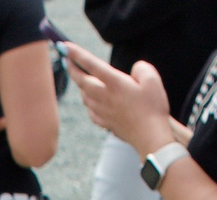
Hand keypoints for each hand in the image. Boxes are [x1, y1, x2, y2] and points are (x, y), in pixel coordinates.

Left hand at [64, 43, 178, 154]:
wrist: (149, 137)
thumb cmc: (152, 108)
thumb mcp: (153, 79)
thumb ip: (141, 68)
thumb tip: (133, 71)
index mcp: (114, 83)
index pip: (90, 64)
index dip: (76, 54)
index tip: (64, 46)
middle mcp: (103, 96)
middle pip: (81, 80)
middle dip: (71, 67)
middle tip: (65, 58)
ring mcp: (101, 110)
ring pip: (83, 94)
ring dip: (80, 84)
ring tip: (81, 76)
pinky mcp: (103, 122)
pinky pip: (90, 108)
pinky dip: (88, 100)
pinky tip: (91, 98)